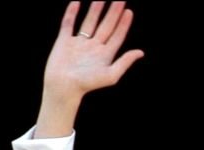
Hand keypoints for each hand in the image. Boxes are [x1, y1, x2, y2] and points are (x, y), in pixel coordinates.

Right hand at [35, 1, 143, 137]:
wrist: (63, 87)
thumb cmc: (87, 84)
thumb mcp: (111, 75)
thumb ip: (125, 62)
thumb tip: (140, 52)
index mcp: (105, 55)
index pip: (117, 36)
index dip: (123, 24)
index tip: (129, 11)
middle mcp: (93, 47)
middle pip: (106, 26)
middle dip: (113, 12)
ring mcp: (79, 43)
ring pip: (89, 22)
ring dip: (95, 10)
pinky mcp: (64, 41)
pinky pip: (68, 24)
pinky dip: (71, 13)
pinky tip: (76, 3)